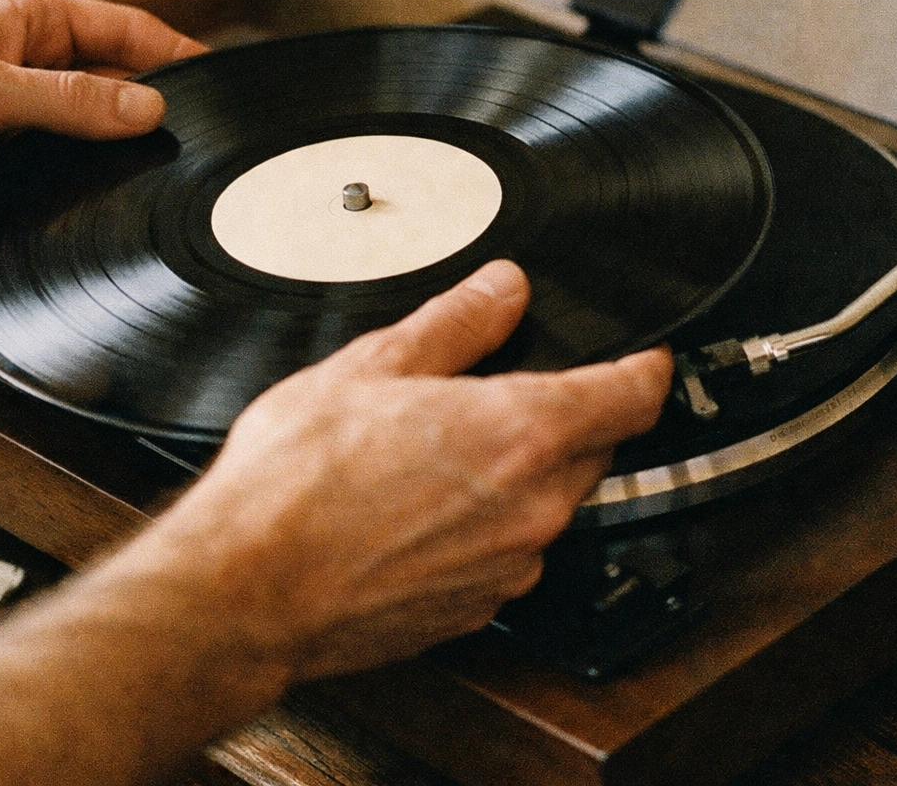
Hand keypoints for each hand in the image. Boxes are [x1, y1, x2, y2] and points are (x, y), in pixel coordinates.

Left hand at [0, 0, 204, 254]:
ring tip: (173, 195)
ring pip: (93, 155)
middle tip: (210, 152)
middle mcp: (28, 80)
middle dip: (157, 120)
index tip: (230, 84)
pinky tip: (114, 229)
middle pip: (118, 96)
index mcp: (26, 28)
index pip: (126, 33)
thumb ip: (70, 100)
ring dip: (121, 172)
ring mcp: (16, 139)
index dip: (179, 56)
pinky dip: (84, 214)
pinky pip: (59, 204)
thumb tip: (148, 108)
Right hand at [0, 261, 673, 785]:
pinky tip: (414, 513)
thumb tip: (501, 288)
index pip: (635, 390)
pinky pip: (507, 555)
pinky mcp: (478, 609)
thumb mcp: (372, 365)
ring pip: (546, 504)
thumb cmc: (296, 483)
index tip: (644, 356)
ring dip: (514, 478)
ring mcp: (510, 565)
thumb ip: (455, 322)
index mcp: (523, 430)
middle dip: (561, 418)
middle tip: (489, 398)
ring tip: (428, 460)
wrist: (250, 587)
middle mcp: (535, 505)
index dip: (646, 364)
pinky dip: (482, 529)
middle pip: (593, 448)